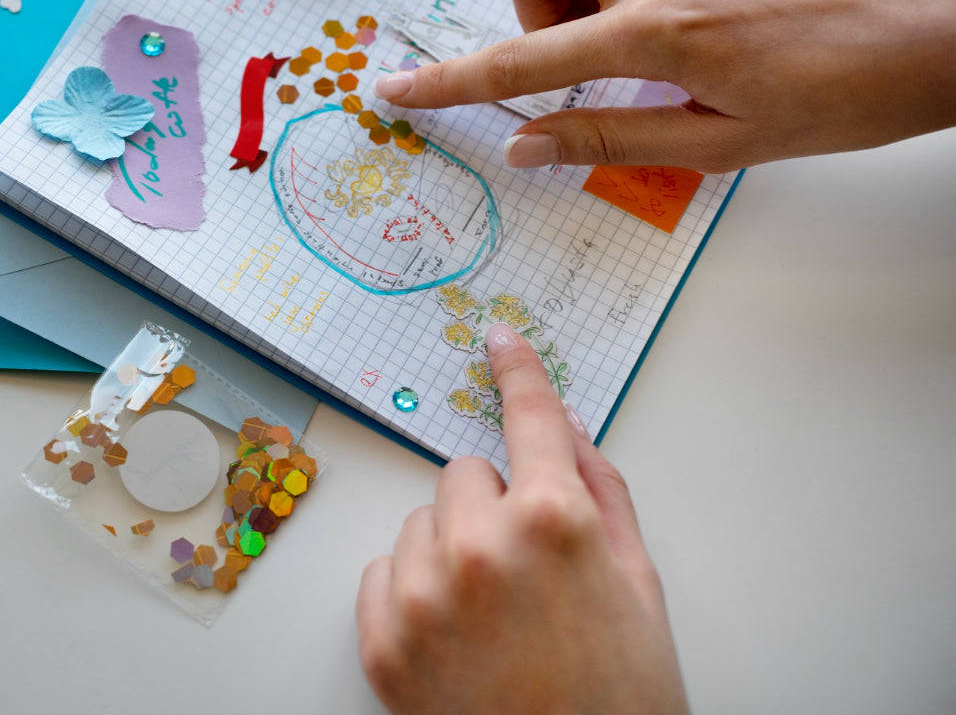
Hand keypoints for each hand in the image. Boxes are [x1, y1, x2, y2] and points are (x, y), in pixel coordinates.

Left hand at [356, 323, 687, 714]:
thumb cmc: (622, 696)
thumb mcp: (638, 585)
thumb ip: (599, 491)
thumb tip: (564, 428)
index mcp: (553, 523)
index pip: (529, 419)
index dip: (517, 372)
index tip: (497, 338)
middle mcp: (478, 547)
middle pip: (464, 474)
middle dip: (492, 506)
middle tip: (527, 571)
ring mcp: (422, 596)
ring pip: (419, 524)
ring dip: (448, 551)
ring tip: (494, 617)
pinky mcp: (382, 641)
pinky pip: (380, 574)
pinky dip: (410, 594)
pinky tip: (456, 639)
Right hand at [374, 0, 955, 172]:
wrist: (936, 37)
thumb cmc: (841, 101)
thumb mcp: (719, 146)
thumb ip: (608, 138)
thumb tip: (523, 148)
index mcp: (654, 38)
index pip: (519, 64)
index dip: (449, 83)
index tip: (398, 89)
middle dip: (524, 8)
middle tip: (573, 54)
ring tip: (609, 8)